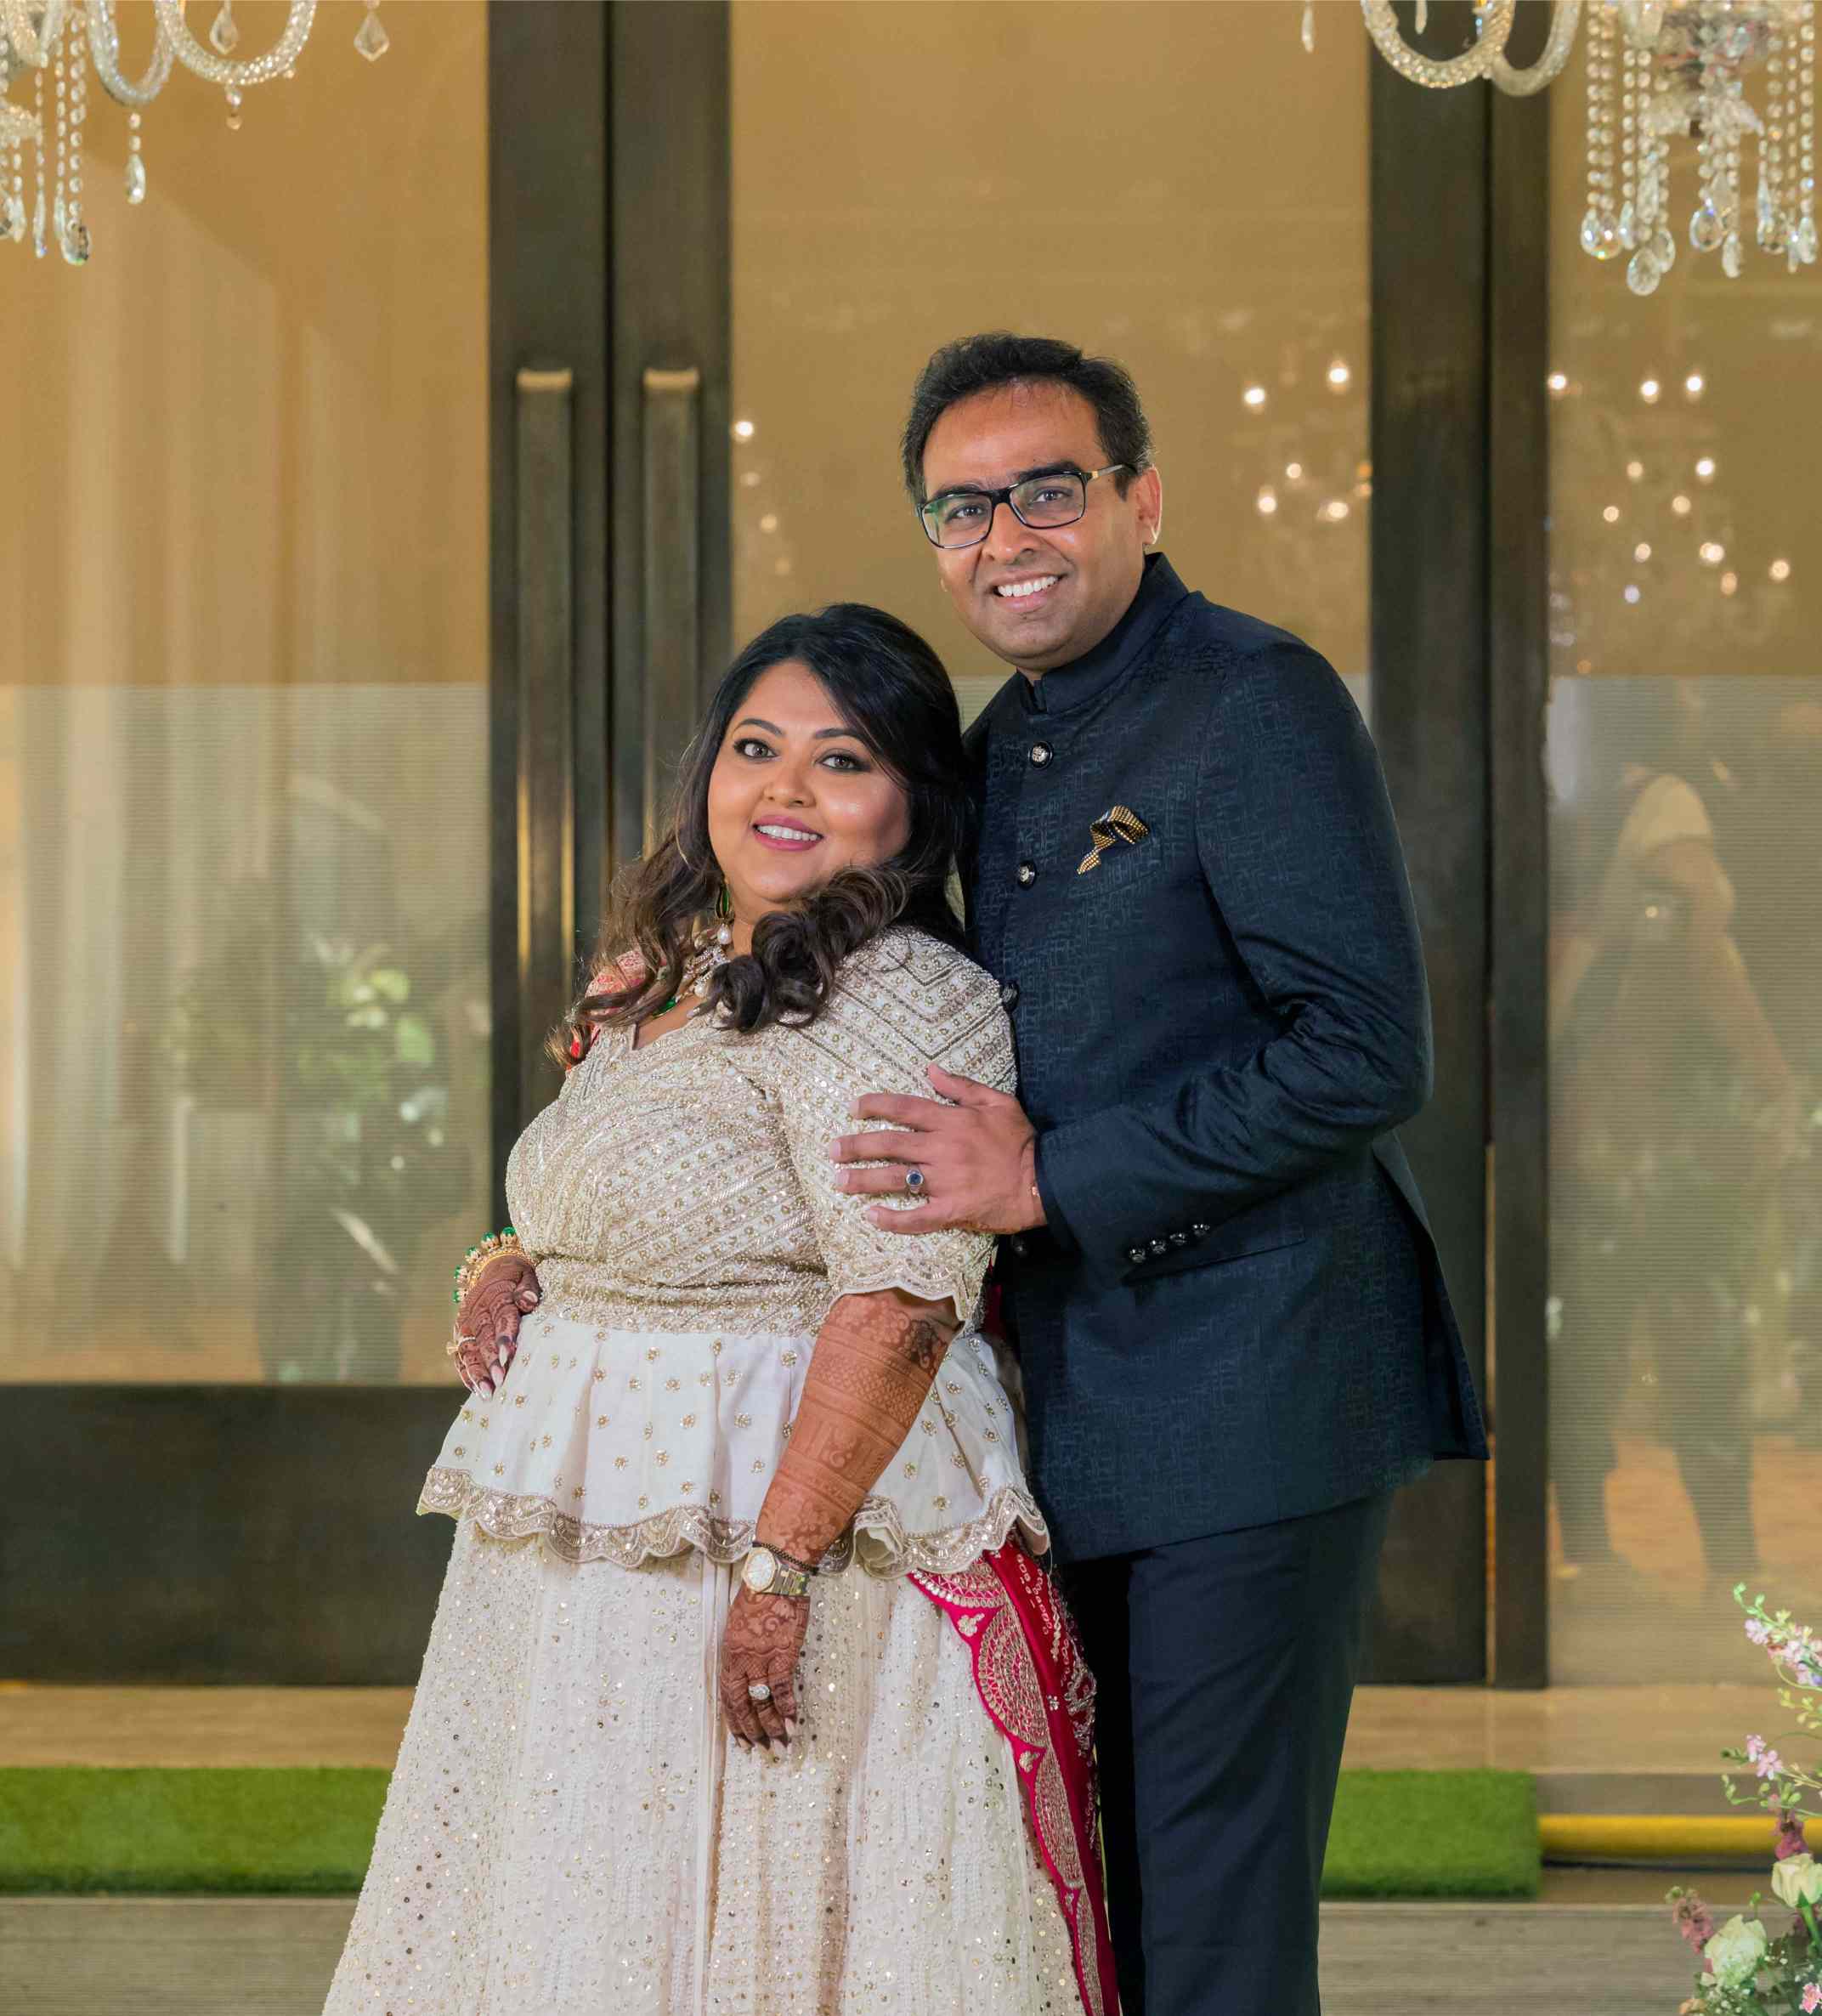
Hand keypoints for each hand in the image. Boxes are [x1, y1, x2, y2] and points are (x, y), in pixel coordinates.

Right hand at [454, 1254, 540, 1395]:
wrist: (494, 1271)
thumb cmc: (517, 1279)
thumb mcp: (526, 1275)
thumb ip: (527, 1288)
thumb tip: (528, 1300)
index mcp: (495, 1294)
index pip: (500, 1315)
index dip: (504, 1335)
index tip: (509, 1354)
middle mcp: (475, 1311)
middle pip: (483, 1337)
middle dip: (490, 1360)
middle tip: (500, 1379)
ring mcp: (465, 1325)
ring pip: (468, 1351)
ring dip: (477, 1372)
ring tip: (488, 1392)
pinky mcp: (460, 1337)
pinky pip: (460, 1357)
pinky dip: (467, 1374)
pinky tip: (477, 1390)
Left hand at [718, 1584, 807, 1753]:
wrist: (775, 1574)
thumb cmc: (760, 1594)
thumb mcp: (740, 1624)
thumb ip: (743, 1650)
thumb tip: (752, 1673)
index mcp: (729, 1652)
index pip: (727, 1696)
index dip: (734, 1721)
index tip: (743, 1741)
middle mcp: (741, 1659)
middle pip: (742, 1704)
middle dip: (752, 1732)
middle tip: (762, 1751)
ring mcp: (761, 1657)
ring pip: (762, 1701)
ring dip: (771, 1727)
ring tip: (781, 1746)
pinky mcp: (782, 1652)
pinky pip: (782, 1688)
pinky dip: (787, 1708)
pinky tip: (792, 1723)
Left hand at [829, 1065, 1044, 1235]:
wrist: (1044, 1180)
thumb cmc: (1021, 1139)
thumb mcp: (997, 1101)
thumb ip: (961, 1086)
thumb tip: (930, 1070)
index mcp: (951, 1121)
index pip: (904, 1109)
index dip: (875, 1106)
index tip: (853, 1108)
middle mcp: (942, 1149)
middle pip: (890, 1145)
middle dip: (856, 1146)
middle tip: (832, 1150)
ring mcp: (945, 1181)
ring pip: (895, 1179)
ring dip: (863, 1180)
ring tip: (839, 1181)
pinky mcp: (953, 1210)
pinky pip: (917, 1217)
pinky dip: (893, 1219)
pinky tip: (871, 1218)